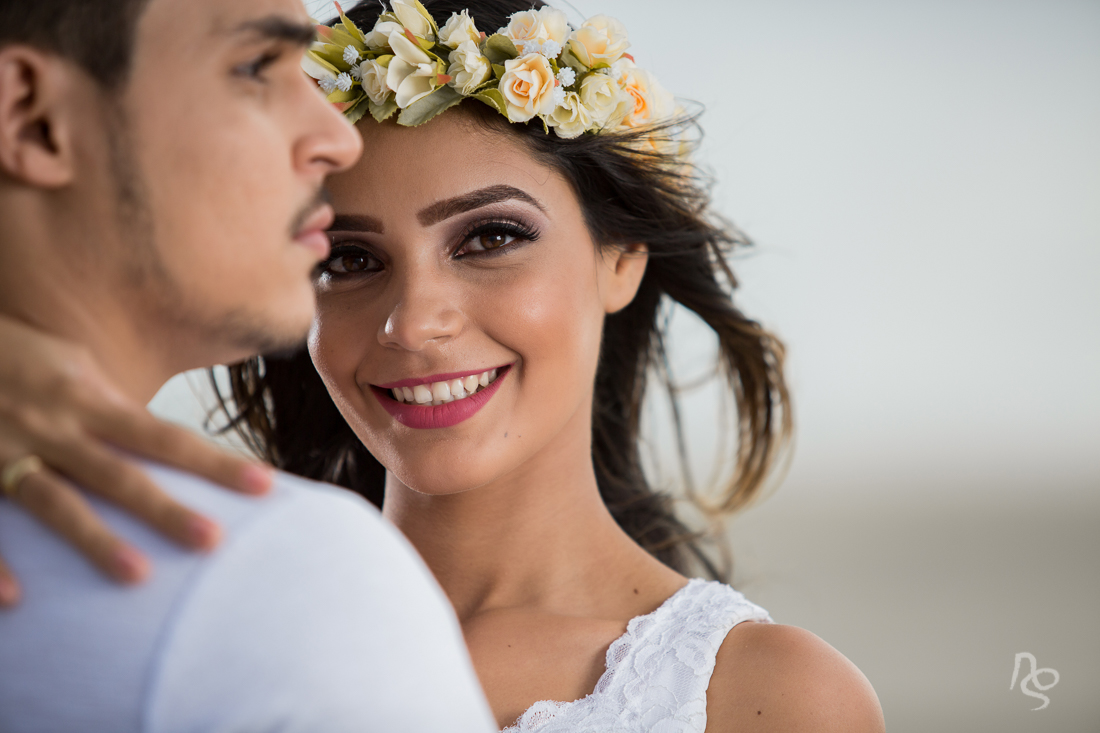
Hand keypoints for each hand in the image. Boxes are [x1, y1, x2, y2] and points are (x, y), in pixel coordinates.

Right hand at [0, 317, 272, 606]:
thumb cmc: (11, 352)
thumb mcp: (69, 361)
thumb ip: (112, 401)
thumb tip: (159, 432)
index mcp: (86, 397)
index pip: (163, 435)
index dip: (213, 462)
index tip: (264, 486)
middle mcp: (52, 425)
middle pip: (119, 474)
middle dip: (166, 509)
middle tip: (213, 542)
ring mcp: (5, 451)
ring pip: (56, 503)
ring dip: (96, 541)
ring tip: (138, 577)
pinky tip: (18, 598)